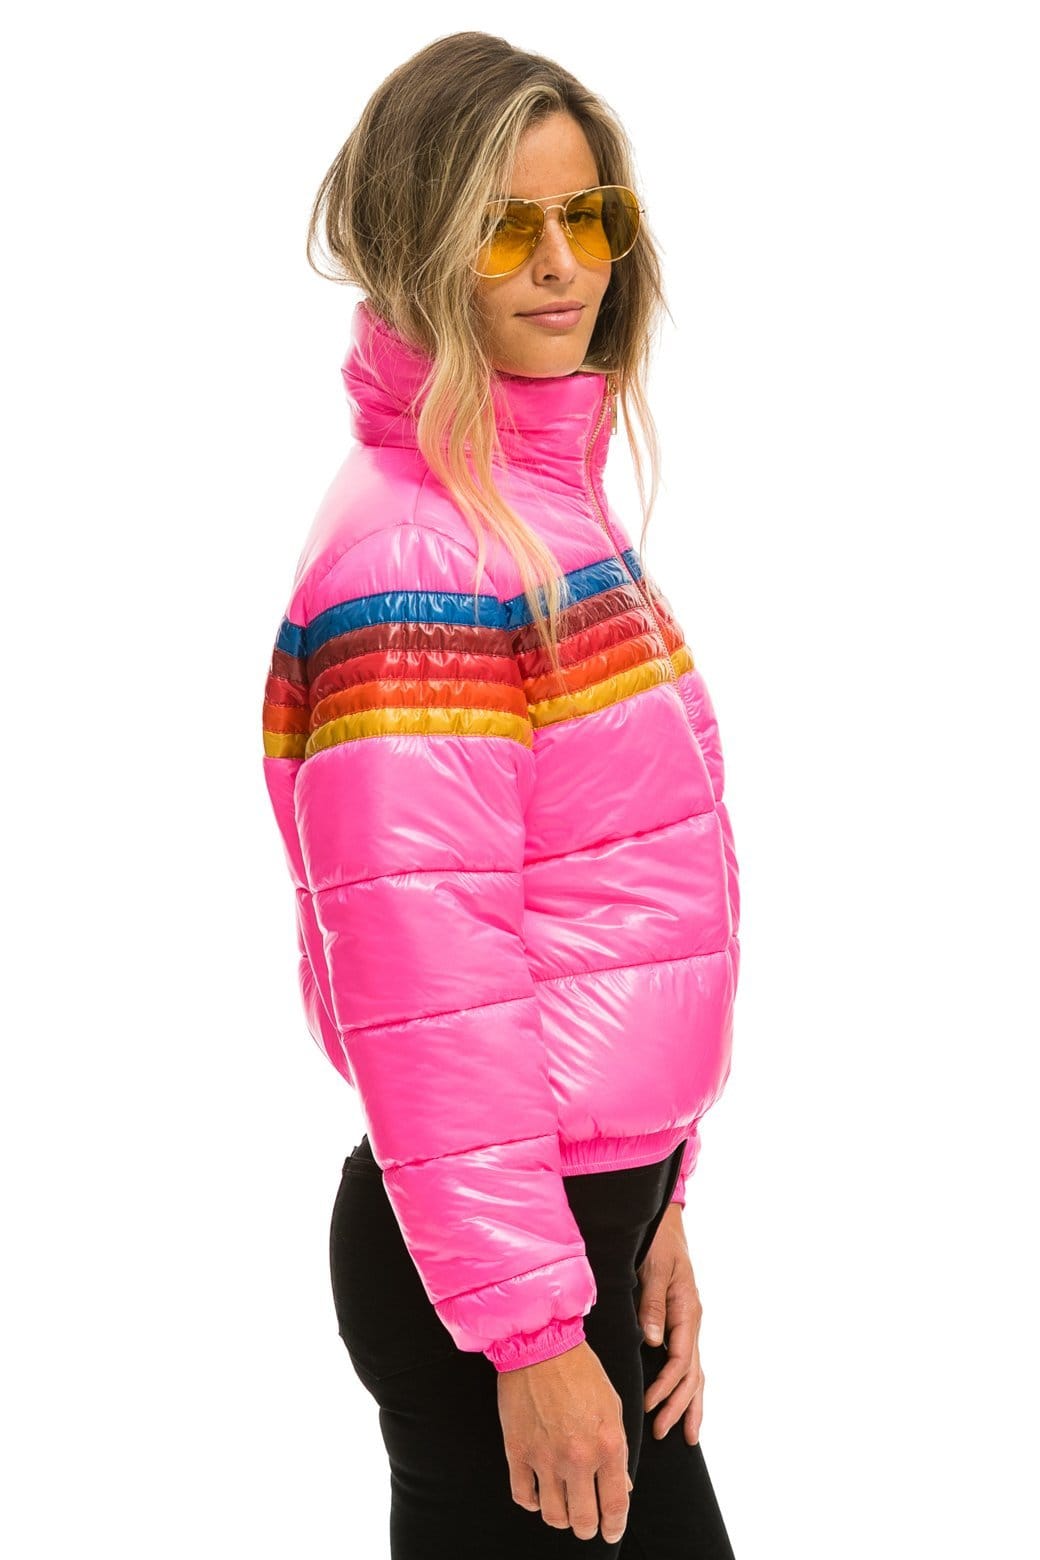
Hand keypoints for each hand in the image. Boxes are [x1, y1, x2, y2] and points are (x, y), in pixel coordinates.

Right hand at [497, 1341, 634, 1543]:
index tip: (611, 1531)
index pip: (615, 1505)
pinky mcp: (517, 1451)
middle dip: (588, 1528)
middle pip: (583, 1520)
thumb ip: (618, 1451)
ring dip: (561, 1518)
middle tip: (587, 1523)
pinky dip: (532, 1503)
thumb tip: (621, 1486)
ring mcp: (545, 1457)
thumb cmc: (580, 1371)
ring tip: (564, 1507)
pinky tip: (539, 1494)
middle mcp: (578, 1457)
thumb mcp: (612, 1407)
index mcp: (608, 1444)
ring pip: (553, 1515)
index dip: (615, 1526)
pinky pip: (523, 1497)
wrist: (540, 1343)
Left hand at [636, 1205, 704, 1444]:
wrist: (664, 1221)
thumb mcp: (654, 1267)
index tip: (649, 1405)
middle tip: (660, 1432)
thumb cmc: (658, 1241)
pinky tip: (684, 1403)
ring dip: (688, 1403)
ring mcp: (689, 1323)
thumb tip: (653, 1341)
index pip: (680, 1360)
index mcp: (687, 1310)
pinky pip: (688, 1361)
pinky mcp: (681, 1322)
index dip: (666, 1386)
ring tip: (684, 1435)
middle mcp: (691, 1320)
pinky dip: (688, 1386)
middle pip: (691, 1374)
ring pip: (695, 1372)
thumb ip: (653, 1304)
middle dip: (678, 1406)